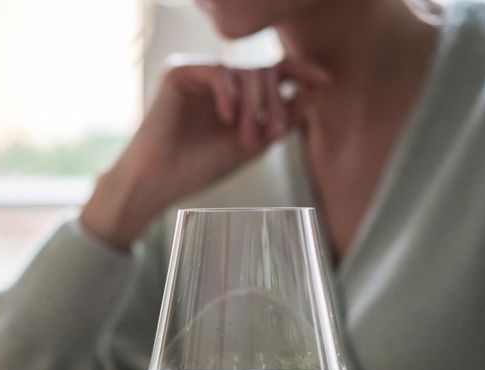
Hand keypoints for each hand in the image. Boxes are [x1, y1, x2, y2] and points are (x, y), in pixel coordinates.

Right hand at [79, 57, 328, 248]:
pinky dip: (228, 94)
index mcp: (235, 94)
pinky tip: (226, 118)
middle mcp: (218, 79)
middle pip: (262, 71)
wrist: (160, 182)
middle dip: (273, 102)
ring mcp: (198, 73)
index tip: (323, 80)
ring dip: (253, 105)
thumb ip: (283, 119)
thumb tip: (313, 90)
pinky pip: (217, 71)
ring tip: (246, 137)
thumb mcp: (254, 144)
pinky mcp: (178, 72)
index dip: (299, 71)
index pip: (272, 73)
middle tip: (270, 134)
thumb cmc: (200, 167)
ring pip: (243, 71)